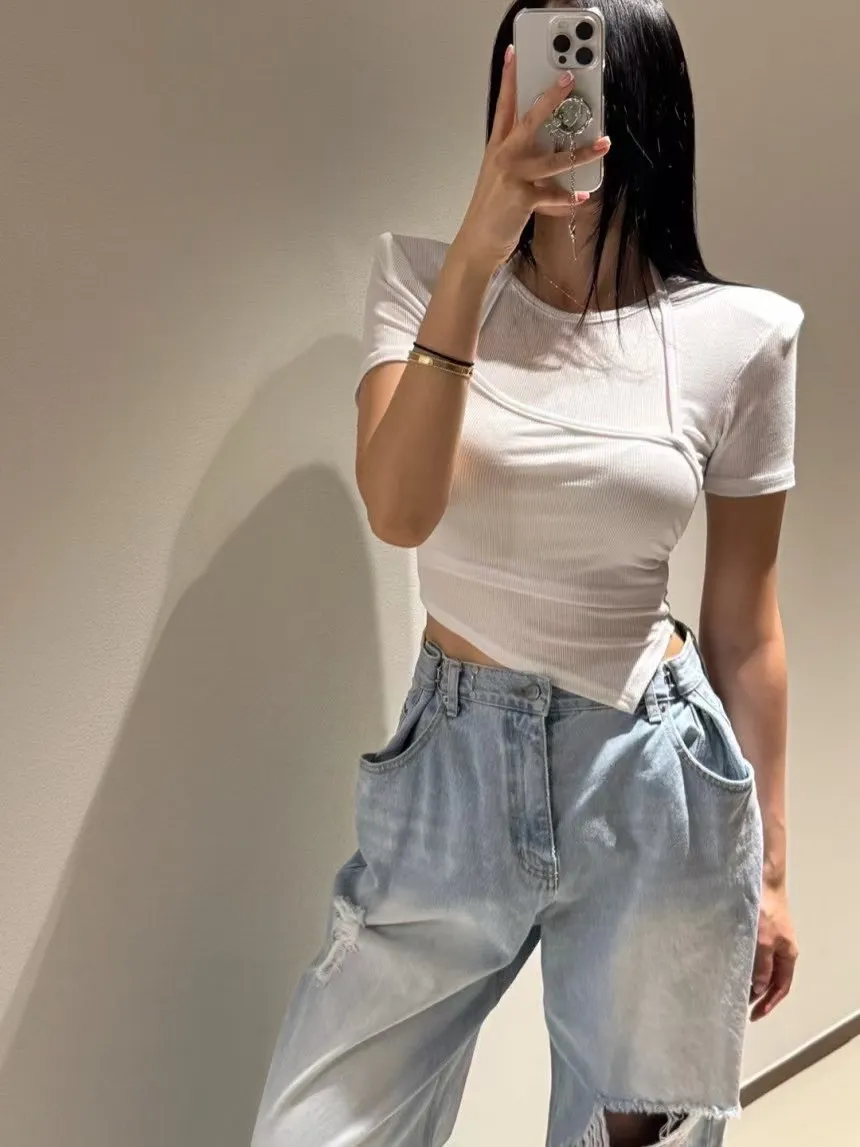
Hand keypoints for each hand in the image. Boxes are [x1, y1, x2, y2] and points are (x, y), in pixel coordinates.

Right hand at [452, 44, 610, 273]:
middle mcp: (503, 157)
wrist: (477, 243)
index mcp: (497, 149)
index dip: (509, 78)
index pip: (503, 106)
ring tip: (603, 145)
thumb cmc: (491, 212)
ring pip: (553, 159)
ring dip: (582, 153)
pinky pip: (552, 195)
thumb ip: (524, 162)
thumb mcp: (502, 180)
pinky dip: (568, 198)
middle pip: (529, 120)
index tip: (514, 53)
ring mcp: (512, 176)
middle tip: (568, 80)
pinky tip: (580, 197)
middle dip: (550, 99)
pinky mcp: (522, 198)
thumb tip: (554, 151)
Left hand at [750, 881, 797, 1020]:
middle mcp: (782, 949)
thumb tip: (758, 988)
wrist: (761, 880)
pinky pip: (755, 955)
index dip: (769, 1003)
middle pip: (772, 979)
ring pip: (762, 967)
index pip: (780, 987)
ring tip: (736, 990)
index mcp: (787, 955)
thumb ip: (761, 966)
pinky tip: (733, 967)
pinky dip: (747, 965)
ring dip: (752, 980)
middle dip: (760, 995)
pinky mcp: (760, 930)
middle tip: (741, 1007)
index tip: (753, 1015)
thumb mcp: (763, 941)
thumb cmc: (763, 910)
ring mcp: (772, 940)